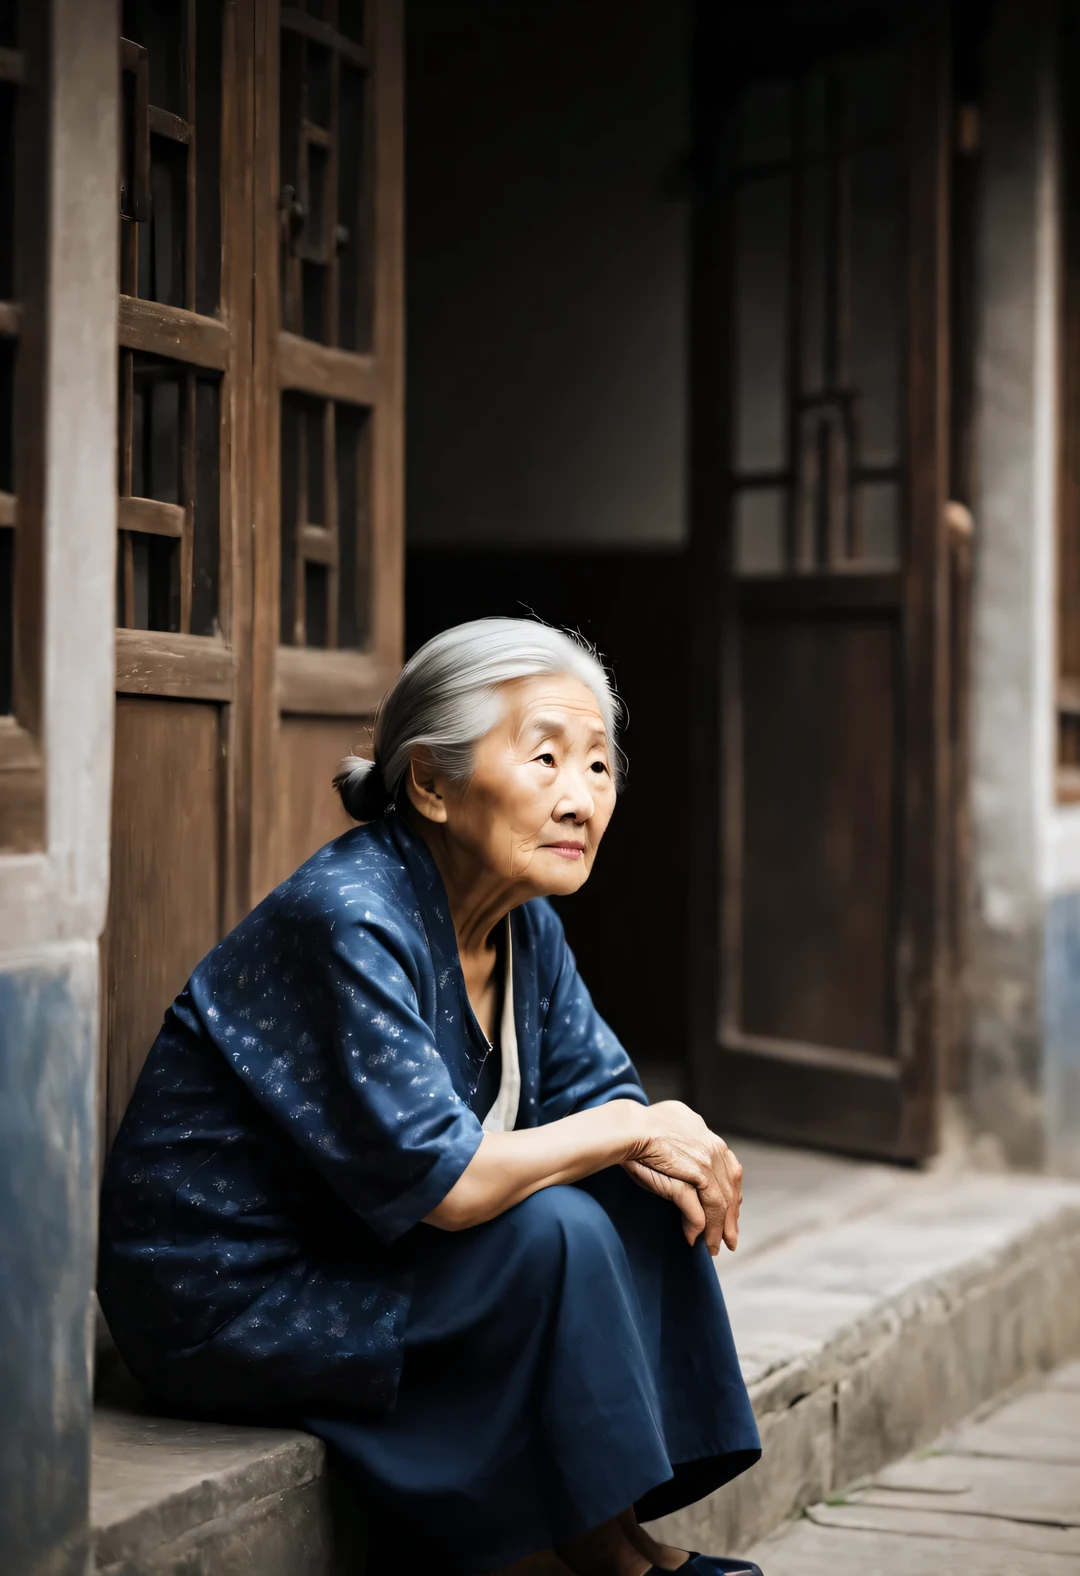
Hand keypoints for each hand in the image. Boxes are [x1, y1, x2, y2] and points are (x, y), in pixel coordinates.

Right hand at [621, 1101, 742, 1255]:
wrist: (628, 1126)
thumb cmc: (639, 1127)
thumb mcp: (670, 1131)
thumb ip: (685, 1143)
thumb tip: (687, 1161)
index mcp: (708, 1137)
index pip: (730, 1170)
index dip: (732, 1193)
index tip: (731, 1210)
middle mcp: (712, 1149)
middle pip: (729, 1190)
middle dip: (730, 1218)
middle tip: (730, 1239)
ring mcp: (705, 1164)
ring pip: (719, 1205)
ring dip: (716, 1230)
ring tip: (712, 1248)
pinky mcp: (693, 1177)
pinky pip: (701, 1211)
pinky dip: (698, 1227)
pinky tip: (693, 1238)